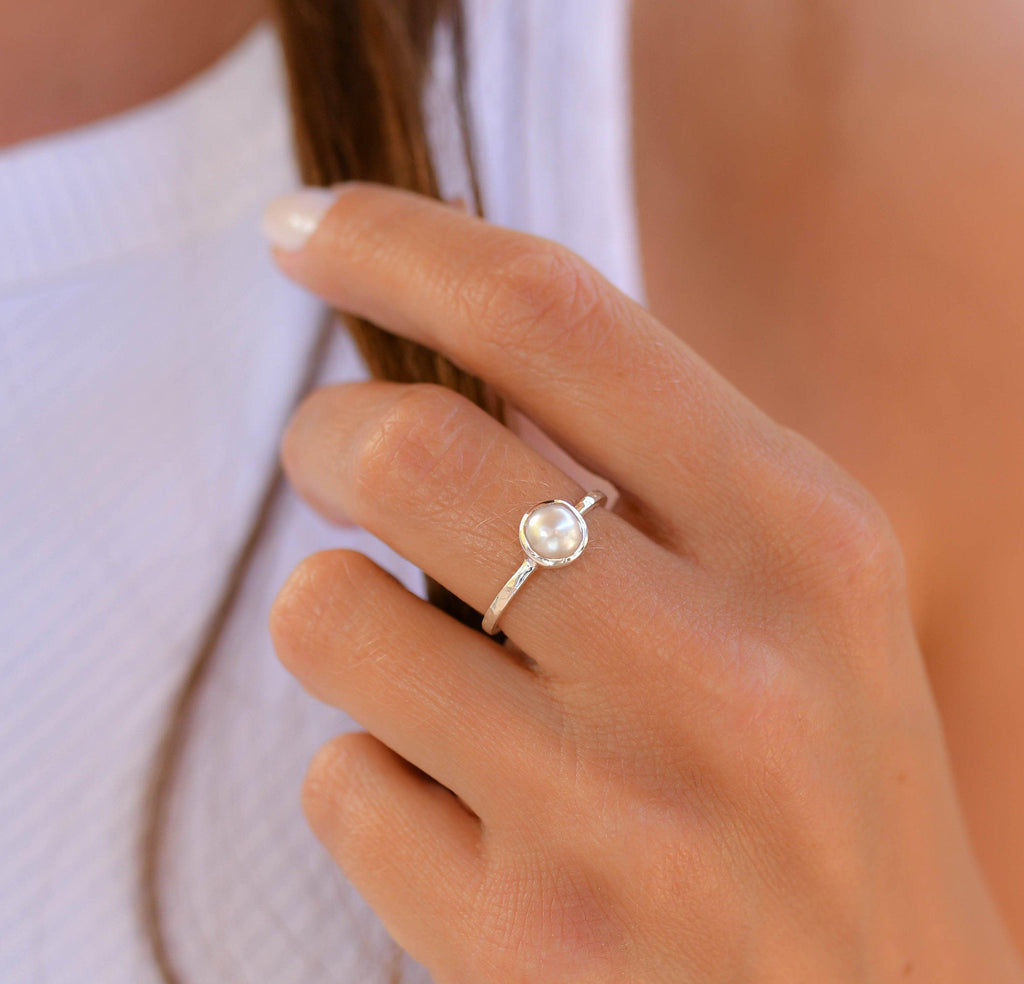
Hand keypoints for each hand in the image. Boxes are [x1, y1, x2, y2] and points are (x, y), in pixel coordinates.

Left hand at [265, 184, 1022, 983]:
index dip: (400, 244)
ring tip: (424, 665)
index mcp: (803, 542)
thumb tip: (455, 351)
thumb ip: (656, 468)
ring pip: (332, 615)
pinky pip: (339, 784)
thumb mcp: (796, 594)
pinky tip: (466, 814)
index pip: (557, 318)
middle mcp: (721, 670)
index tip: (301, 228)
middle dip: (326, 433)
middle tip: (330, 452)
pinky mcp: (522, 945)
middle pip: (407, 448)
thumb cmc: (823, 788)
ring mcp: (616, 819)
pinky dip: (371, 775)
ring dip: (342, 616)